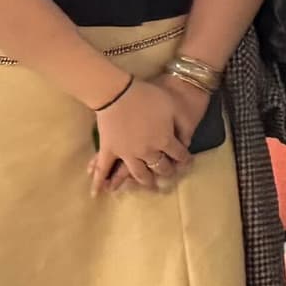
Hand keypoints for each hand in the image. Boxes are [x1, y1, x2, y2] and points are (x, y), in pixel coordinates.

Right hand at [88, 79, 193, 194]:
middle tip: (169, 175)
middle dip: (167, 172)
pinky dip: (99, 182)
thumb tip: (188, 140)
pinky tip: (97, 193)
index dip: (185, 159)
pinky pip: (104, 169)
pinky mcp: (109, 150)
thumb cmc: (148, 95)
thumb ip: (183, 124)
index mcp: (164, 141)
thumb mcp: (173, 106)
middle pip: (160, 167)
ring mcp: (127, 153)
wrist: (118, 92)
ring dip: (145, 181)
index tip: (187, 162)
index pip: (179, 155)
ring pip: (138, 173)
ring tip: (149, 186)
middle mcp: (147, 152)